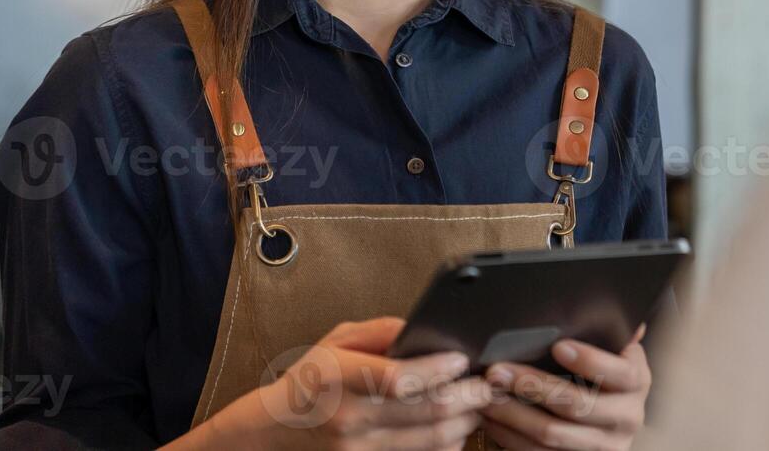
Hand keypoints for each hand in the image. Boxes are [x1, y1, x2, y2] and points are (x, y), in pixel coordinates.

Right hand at [178, 316, 490, 450]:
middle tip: (491, 382)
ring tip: (483, 401)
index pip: (397, 377)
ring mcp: (358, 449)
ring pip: (431, 439)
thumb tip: (426, 330)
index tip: (464, 357)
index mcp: (338, 376)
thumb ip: (383, 330)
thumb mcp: (339, 339)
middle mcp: (349, 416)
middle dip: (469, 395)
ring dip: (466, 420)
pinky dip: (449, 442)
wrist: (277, 430)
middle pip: (425, 411)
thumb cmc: (313, 377)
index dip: (438, 369)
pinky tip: (460, 425)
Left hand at [478, 325, 650, 450]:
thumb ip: (612, 333)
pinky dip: (511, 437)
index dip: (589, 360)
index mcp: (636, 383)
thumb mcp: (615, 353)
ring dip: (514, 414)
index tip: (558, 345)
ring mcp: (603, 446)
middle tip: (499, 370)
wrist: (610, 424)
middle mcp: (626, 418)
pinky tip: (492, 420)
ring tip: (487, 395)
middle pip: (577, 405)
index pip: (618, 373)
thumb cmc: (606, 374)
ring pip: (553, 434)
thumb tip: (616, 302)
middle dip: (533, 386)